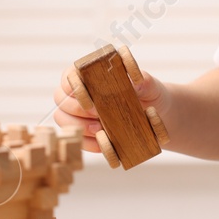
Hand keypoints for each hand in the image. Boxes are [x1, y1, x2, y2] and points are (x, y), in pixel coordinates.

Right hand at [52, 52, 170, 154]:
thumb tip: (137, 80)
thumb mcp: (151, 85)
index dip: (74, 88)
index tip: (91, 101)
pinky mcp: (87, 133)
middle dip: (76, 110)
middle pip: (60, 100)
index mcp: (90, 74)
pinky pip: (79, 140)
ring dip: (79, 126)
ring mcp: (81, 114)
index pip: (69, 76)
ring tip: (101, 130)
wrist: (159, 114)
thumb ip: (145, 80)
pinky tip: (104, 142)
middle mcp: (81, 93)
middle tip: (97, 115)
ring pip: (63, 120)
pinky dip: (89, 143)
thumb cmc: (150, 93)